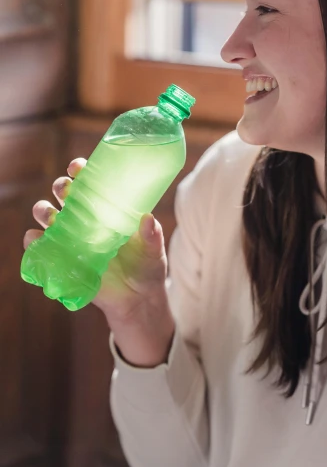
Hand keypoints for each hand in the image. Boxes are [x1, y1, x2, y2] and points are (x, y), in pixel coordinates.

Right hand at [23, 158, 174, 366]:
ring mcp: (72, 237)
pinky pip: (40, 247)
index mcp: (107, 207)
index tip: (78, 167)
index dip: (80, 170)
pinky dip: (33, 241)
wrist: (137, 298)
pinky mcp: (63, 259)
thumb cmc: (147, 266)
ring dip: (43, 210)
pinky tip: (37, 239)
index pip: (89, 181)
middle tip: (67, 190)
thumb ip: (152, 236)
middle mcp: (86, 218)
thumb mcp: (153, 250)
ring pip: (46, 215)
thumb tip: (148, 219)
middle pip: (63, 193)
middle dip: (61, 186)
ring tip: (50, 215)